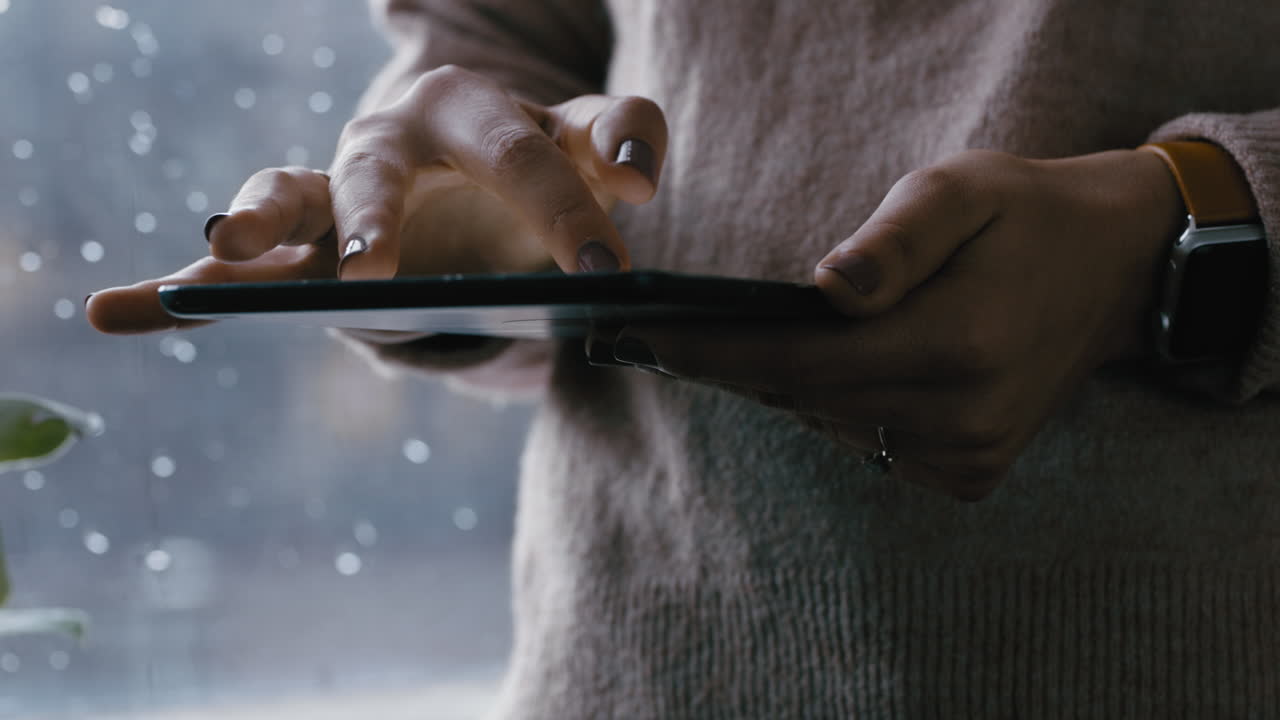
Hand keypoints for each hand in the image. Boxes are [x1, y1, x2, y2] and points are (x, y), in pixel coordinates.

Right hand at [87, 65, 667, 334]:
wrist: (481, 189)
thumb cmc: (540, 167)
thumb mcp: (589, 146)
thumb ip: (623, 136)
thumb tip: (642, 177)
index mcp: (466, 110)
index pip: (517, 152)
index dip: (561, 206)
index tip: (602, 266)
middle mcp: (388, 143)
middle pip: (378, 172)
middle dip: (376, 217)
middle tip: (374, 269)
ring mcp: (335, 194)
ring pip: (283, 197)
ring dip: (253, 224)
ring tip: (224, 254)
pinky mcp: (303, 250)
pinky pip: (239, 267)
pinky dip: (178, 288)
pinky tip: (116, 312)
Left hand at [605, 149, 1181, 499]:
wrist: (1115, 269)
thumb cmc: (1026, 215)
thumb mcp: (961, 190)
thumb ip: (893, 240)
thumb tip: (824, 290)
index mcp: (957, 344)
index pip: (799, 364)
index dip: (715, 355)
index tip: (643, 341)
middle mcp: (962, 417)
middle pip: (806, 400)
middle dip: (734, 368)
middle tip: (664, 337)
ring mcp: (970, 456)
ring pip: (833, 426)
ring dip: (787, 388)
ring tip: (733, 348)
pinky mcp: (973, 474)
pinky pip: (871, 447)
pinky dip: (839, 410)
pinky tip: (834, 370)